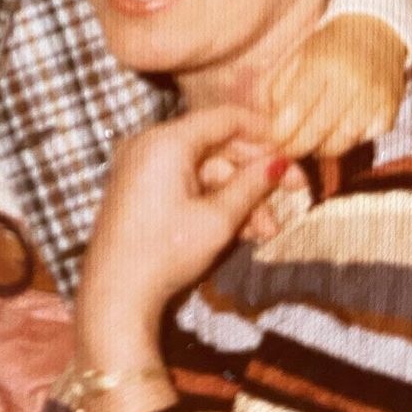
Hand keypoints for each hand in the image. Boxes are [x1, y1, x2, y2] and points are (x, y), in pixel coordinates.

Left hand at [76, 106, 281, 371]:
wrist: (115, 292)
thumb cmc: (166, 252)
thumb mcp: (217, 220)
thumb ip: (251, 185)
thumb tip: (279, 162)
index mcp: (166, 141)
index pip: (224, 119)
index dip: (263, 132)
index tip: (294, 150)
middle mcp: (151, 144)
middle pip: (216, 145)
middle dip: (256, 172)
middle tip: (296, 192)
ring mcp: (143, 166)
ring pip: (205, 171)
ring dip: (240, 197)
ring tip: (270, 231)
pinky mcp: (141, 189)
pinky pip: (186, 184)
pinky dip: (214, 202)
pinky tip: (245, 231)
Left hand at [267, 14, 403, 156]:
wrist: (377, 30)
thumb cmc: (328, 46)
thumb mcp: (297, 58)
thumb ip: (279, 89)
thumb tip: (270, 125)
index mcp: (320, 64)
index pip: (295, 108)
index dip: (281, 132)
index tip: (274, 141)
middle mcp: (350, 81)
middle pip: (318, 129)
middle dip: (297, 147)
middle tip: (287, 152)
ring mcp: (374, 98)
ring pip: (342, 141)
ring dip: (321, 150)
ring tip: (310, 145)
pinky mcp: (390, 110)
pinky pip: (364, 139)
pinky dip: (347, 142)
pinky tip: (336, 135)